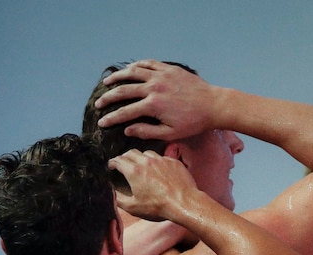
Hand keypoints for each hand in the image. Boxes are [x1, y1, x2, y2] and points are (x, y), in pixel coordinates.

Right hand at [95, 59, 217, 140]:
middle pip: (123, 90)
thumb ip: (146, 131)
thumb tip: (127, 130)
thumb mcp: (169, 133)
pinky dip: (136, 65)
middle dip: (108, 98)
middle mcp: (154, 87)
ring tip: (107, 82)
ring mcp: (161, 76)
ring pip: (133, 72)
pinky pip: (148, 63)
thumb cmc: (193, 122)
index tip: (100, 123)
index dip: (110, 118)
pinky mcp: (169, 69)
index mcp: (153, 105)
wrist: (214, 105)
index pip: (124, 112)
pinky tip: (129, 69)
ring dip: (117, 77)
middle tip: (98, 103)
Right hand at [108, 150, 199, 220]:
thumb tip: (111, 193)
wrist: (183, 203)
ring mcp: (161, 160)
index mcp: (134, 171)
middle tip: (123, 164)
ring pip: (146, 153)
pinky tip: (156, 170)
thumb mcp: (133, 207)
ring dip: (140, 158)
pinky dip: (155, 162)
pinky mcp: (173, 161)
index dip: (112, 163)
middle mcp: (146, 162)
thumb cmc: (158, 206)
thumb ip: (118, 199)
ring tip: (140, 166)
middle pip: (130, 152)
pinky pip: (161, 157)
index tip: (111, 166)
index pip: (118, 160)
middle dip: (124, 157)